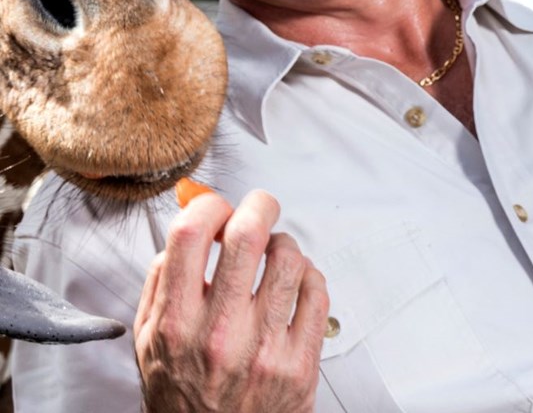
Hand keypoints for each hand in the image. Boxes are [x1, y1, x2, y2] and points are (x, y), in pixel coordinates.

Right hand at [134, 189, 328, 412]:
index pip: (191, 234)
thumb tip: (189, 226)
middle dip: (258, 205)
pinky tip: (296, 283)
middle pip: (247, 235)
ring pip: (289, 259)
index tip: (216, 208)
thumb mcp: (149, 340)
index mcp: (176, 323)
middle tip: (259, 206)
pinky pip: (317, 292)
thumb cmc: (181, 396)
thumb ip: (161, 280)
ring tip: (276, 251)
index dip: (208, 206)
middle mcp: (218, 334)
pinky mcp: (299, 366)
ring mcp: (262, 350)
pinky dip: (309, 275)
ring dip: (284, 243)